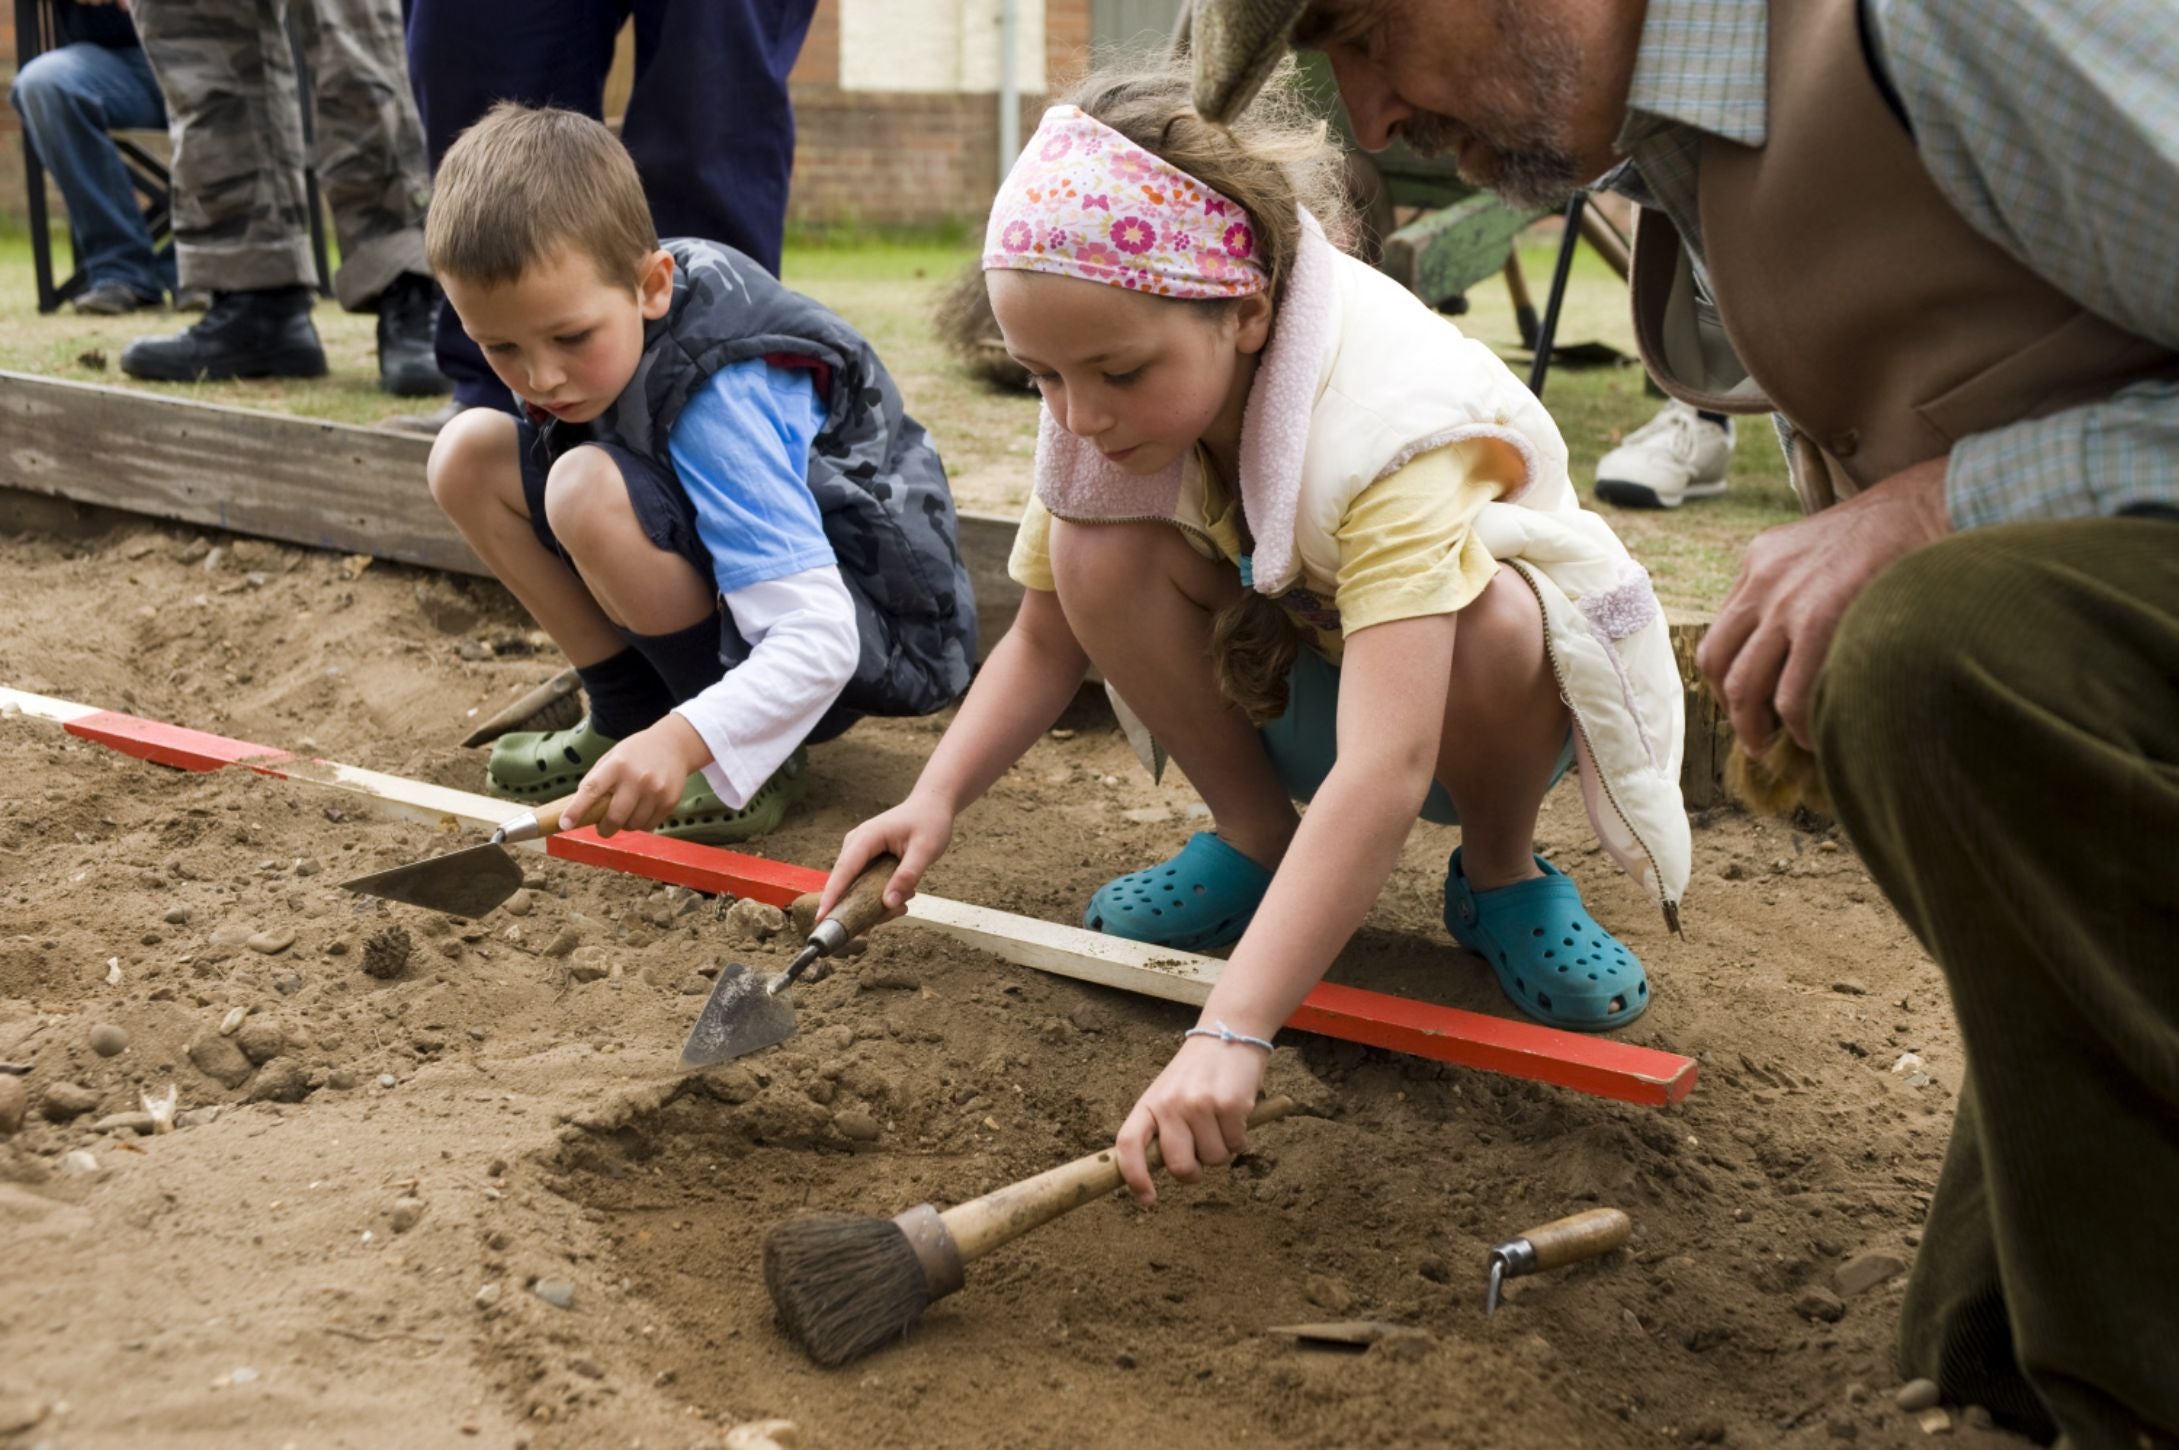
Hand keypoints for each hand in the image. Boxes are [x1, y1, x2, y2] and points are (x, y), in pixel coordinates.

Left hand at [561, 714, 708, 835]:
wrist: (674, 745)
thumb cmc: (637, 753)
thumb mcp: (612, 757)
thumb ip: (596, 779)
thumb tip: (578, 808)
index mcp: (617, 765)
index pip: (592, 790)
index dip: (577, 809)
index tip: (565, 824)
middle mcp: (637, 778)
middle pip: (614, 817)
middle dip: (604, 829)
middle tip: (602, 827)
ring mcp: (655, 791)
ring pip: (632, 825)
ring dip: (625, 825)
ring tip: (628, 811)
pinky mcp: (669, 801)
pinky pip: (649, 826)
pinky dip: (641, 823)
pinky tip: (643, 809)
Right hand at [820, 791, 954, 917]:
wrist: (931, 806)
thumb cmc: (929, 822)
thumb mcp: (925, 850)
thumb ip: (907, 876)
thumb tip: (888, 903)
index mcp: (866, 838)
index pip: (844, 871)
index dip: (832, 896)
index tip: (821, 918)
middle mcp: (856, 845)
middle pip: (847, 884)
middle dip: (863, 907)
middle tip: (892, 915)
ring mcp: (859, 854)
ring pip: (857, 889)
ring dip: (877, 904)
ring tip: (906, 902)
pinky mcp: (866, 861)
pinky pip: (866, 886)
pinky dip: (881, 896)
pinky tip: (904, 897)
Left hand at [1114, 1034, 1268, 1204]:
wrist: (1228, 1033)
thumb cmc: (1196, 1073)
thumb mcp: (1167, 1093)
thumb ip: (1162, 1128)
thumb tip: (1158, 1172)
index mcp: (1149, 1103)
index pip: (1129, 1145)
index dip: (1134, 1177)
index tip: (1148, 1199)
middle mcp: (1171, 1104)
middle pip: (1178, 1167)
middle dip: (1193, 1172)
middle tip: (1201, 1156)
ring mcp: (1201, 1104)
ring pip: (1214, 1160)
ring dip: (1222, 1151)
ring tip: (1220, 1122)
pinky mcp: (1230, 1104)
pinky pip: (1237, 1145)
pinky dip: (1240, 1139)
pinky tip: (1236, 1114)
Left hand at [1698, 458, 1950, 750]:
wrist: (1933, 502)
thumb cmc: (1894, 531)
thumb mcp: (1826, 547)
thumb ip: (1800, 586)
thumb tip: (1798, 647)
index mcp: (1759, 560)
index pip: (1722, 631)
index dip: (1729, 673)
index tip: (1747, 700)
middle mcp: (1761, 580)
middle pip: (1716, 661)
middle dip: (1731, 708)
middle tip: (1752, 736)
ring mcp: (1784, 601)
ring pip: (1744, 686)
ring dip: (1754, 727)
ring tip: (1777, 747)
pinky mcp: (1817, 619)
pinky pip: (1791, 694)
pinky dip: (1798, 727)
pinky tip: (1816, 737)